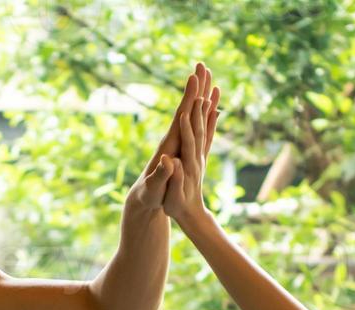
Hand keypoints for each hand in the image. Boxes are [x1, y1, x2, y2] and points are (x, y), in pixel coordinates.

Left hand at [125, 63, 214, 215]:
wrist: (144, 199)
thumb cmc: (149, 195)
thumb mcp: (154, 188)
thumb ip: (161, 175)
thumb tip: (168, 162)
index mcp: (168, 145)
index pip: (180, 116)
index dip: (187, 98)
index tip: (193, 78)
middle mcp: (174, 138)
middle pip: (186, 107)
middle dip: (195, 87)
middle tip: (202, 65)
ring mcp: (178, 140)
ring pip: (192, 113)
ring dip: (200, 94)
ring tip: (208, 76)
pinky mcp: (183, 146)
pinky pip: (197, 124)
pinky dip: (205, 113)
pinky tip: (211, 104)